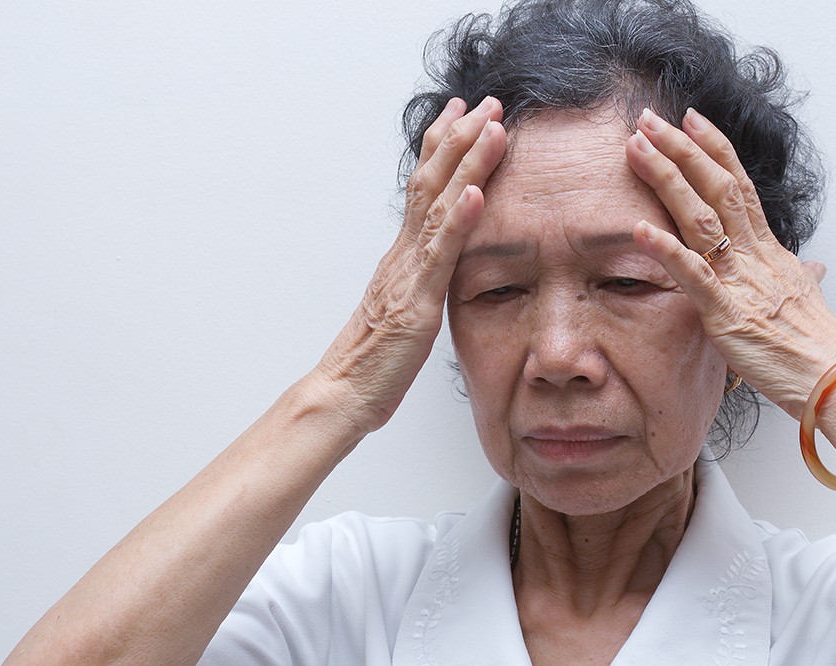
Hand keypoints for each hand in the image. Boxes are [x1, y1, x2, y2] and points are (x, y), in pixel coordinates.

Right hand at [313, 96, 506, 434]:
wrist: (343, 394)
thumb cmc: (372, 363)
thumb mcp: (404, 312)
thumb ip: (417, 283)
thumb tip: (433, 268)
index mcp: (402, 257)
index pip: (423, 188)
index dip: (443, 147)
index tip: (463, 113)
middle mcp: (403, 255)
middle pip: (431, 182)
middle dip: (461, 137)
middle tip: (486, 101)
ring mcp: (409, 275)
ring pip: (438, 206)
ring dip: (467, 162)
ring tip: (492, 126)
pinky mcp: (417, 302)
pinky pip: (439, 254)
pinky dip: (459, 220)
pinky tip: (477, 192)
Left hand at [624, 108, 835, 418]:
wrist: (835, 379)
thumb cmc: (817, 346)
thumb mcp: (808, 301)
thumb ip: (803, 277)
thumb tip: (815, 266)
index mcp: (768, 250)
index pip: (739, 184)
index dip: (713, 148)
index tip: (689, 118)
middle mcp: (754, 255)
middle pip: (716, 186)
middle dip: (680, 149)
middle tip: (647, 119)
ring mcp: (740, 280)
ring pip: (700, 216)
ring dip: (666, 180)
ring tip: (636, 149)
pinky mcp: (725, 313)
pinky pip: (692, 275)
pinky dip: (665, 250)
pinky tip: (638, 229)